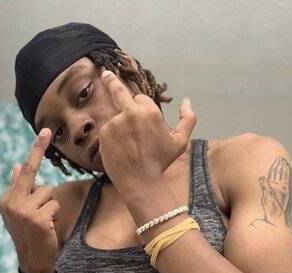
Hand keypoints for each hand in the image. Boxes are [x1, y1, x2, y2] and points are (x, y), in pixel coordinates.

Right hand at [0, 129, 59, 272]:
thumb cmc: (28, 234)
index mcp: (6, 199)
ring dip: (51, 206)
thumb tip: (16, 166)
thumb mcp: (20, 211)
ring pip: (48, 192)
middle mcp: (11, 203)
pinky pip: (55, 205)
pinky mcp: (38, 219)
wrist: (32, 261)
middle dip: (38, 150)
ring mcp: (24, 211)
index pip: (24, 172)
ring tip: (44, 221)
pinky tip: (47, 228)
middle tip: (47, 130)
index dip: (36, 151)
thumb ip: (18, 188)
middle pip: (33, 174)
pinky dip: (55, 215)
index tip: (45, 131)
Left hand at [99, 70, 195, 191]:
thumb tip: (187, 100)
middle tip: (105, 73)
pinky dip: (112, 138)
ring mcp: (114, 123)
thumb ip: (188, 119)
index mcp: (149, 111)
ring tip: (128, 147)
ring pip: (116, 118)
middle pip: (118, 91)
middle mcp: (129, 113)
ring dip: (120, 127)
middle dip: (112, 80)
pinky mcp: (103, 134)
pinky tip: (120, 151)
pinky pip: (108, 131)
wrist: (140, 181)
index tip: (144, 123)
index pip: (141, 99)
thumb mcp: (180, 141)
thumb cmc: (161, 162)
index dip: (143, 110)